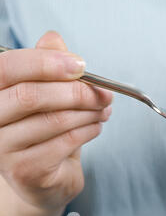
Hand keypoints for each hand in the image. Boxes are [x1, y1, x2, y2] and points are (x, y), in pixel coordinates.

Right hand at [0, 31, 112, 215]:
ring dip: (89, 112)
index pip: (6, 68)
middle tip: (104, 93)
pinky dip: (89, 130)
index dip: (45, 62)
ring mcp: (2, 150)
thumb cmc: (44, 131)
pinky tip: (97, 126)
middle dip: (77, 91)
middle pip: (31, 95)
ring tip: (104, 109)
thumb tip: (53, 38)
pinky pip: (65, 142)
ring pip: (53, 120)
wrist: (43, 178)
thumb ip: (46, 64)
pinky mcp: (24, 171)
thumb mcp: (46, 93)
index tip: (81, 65)